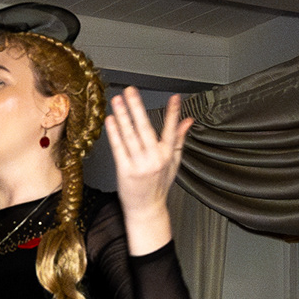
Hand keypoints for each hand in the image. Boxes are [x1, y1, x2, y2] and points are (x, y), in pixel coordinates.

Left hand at [104, 88, 192, 253]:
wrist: (146, 208)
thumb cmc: (158, 185)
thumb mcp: (173, 162)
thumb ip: (178, 139)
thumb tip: (188, 121)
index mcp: (167, 155)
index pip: (171, 130)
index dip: (173, 113)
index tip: (174, 98)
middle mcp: (154, 159)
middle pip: (145, 128)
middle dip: (137, 107)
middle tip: (131, 90)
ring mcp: (139, 164)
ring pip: (130, 135)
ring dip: (123, 116)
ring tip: (117, 100)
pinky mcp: (124, 170)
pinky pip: (118, 148)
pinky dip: (114, 133)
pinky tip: (110, 120)